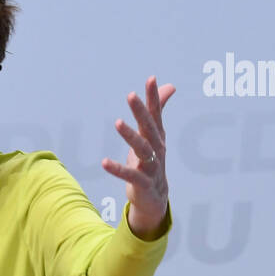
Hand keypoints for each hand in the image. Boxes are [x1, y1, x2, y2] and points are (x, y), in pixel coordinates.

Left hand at [100, 75, 172, 239]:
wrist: (155, 197)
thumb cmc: (150, 161)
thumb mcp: (153, 136)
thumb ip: (158, 111)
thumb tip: (170, 86)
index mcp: (156, 137)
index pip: (156, 114)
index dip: (153, 97)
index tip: (151, 78)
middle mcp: (156, 149)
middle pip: (149, 128)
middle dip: (141, 112)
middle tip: (131, 96)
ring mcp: (151, 166)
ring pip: (141, 149)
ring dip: (130, 135)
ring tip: (117, 122)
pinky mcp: (142, 183)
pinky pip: (130, 175)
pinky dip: (117, 169)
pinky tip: (104, 162)